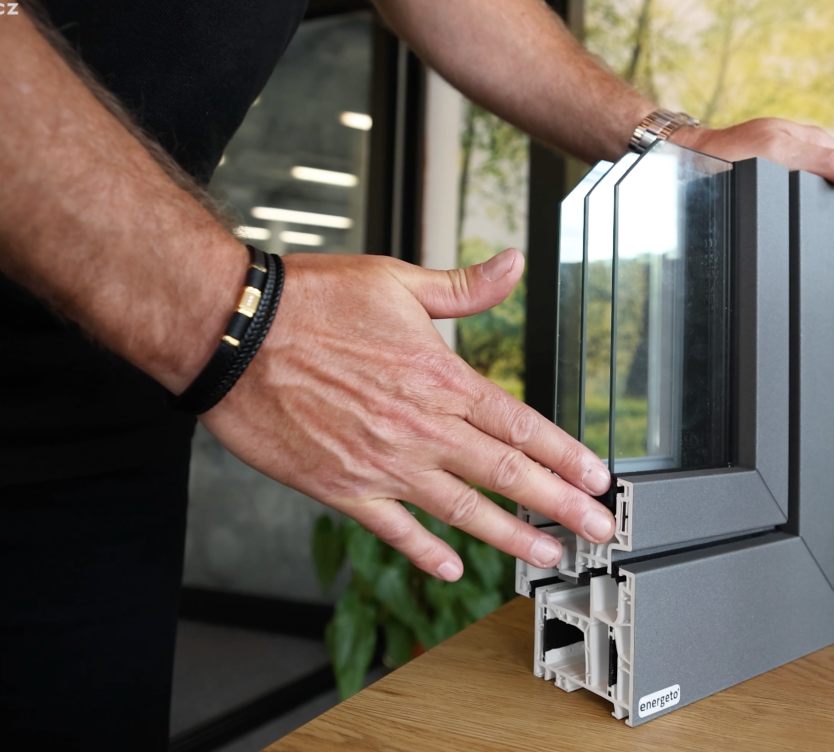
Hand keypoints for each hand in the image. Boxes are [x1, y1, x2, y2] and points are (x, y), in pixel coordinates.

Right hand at [200, 248, 615, 581]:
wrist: (235, 332)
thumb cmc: (310, 301)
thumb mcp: (397, 280)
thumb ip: (462, 287)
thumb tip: (510, 265)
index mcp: (439, 378)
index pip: (519, 425)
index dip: (565, 455)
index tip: (596, 478)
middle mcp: (420, 426)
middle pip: (505, 474)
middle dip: (559, 505)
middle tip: (597, 530)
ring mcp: (382, 462)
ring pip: (461, 510)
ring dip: (509, 536)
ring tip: (546, 555)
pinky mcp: (341, 486)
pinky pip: (393, 528)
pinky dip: (425, 551)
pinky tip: (451, 569)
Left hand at [670, 118, 833, 257]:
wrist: (686, 164)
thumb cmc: (725, 153)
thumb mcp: (778, 151)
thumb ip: (825, 159)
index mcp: (816, 144)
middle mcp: (809, 158)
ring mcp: (793, 175)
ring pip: (833, 202)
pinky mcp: (777, 190)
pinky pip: (808, 208)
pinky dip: (820, 227)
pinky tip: (819, 242)